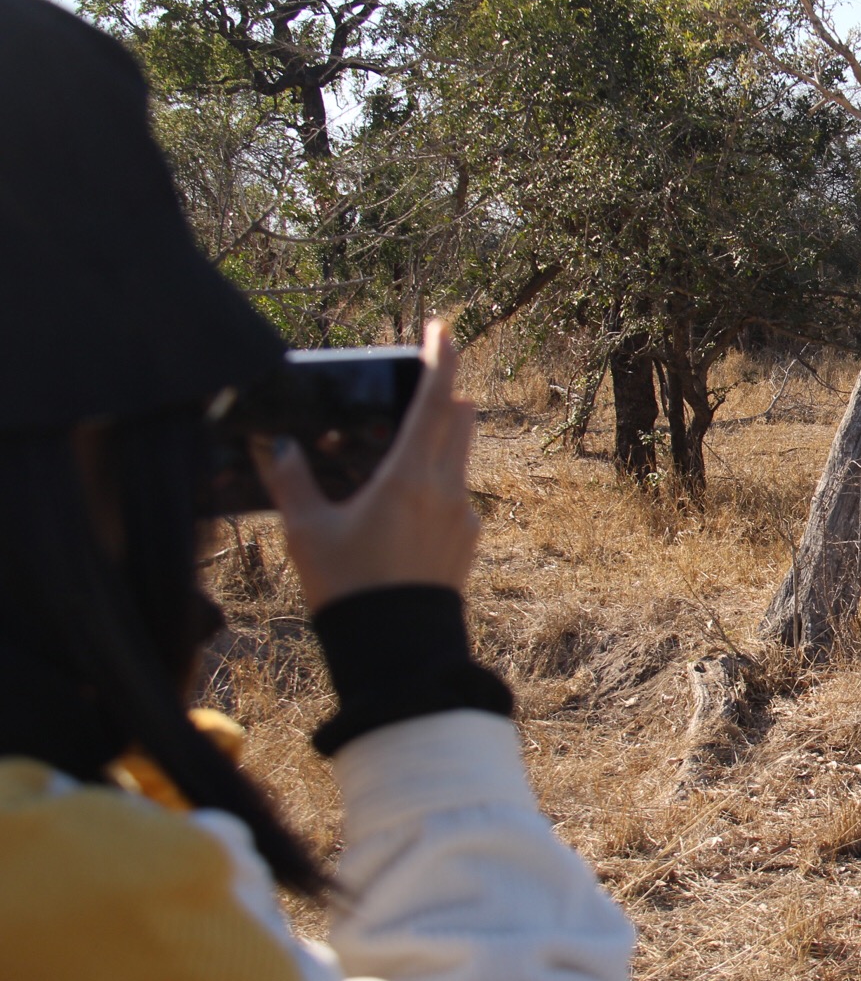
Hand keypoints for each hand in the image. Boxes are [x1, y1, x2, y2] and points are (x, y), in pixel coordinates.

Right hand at [253, 319, 479, 611]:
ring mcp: (464, 516)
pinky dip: (436, 484)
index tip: (441, 327)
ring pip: (461, 458)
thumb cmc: (347, 588)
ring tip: (398, 451)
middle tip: (416, 387)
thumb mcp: (307, 530)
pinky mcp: (467, 542)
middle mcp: (447, 488)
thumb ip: (290, 479)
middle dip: (444, 396)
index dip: (441, 357)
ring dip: (440, 441)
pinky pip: (456, 497)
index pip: (437, 398)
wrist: (396, 653)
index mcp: (410, 475)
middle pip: (461, 420)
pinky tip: (401, 506)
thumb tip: (272, 443)